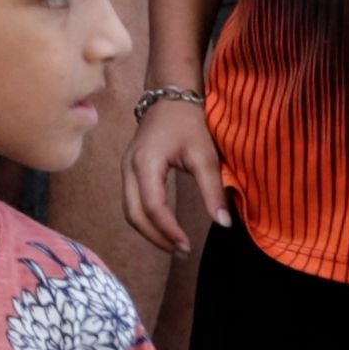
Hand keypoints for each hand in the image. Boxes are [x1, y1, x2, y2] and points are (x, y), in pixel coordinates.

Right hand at [125, 94, 226, 255]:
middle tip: (182, 252)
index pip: (153, 207)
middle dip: (156, 237)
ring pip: (129, 210)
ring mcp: (125, 168)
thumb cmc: (189, 124)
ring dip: (149, 231)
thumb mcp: (205, 156)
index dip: (169, 230)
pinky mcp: (129, 170)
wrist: (169, 97)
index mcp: (146, 163)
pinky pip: (131, 201)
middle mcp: (128, 167)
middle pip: (133, 213)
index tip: (189, 246)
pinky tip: (165, 227)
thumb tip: (224, 223)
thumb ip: (213, 190)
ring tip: (175, 244)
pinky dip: (145, 219)